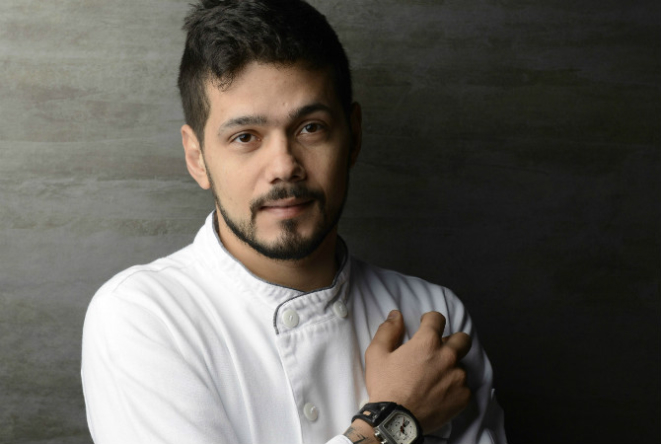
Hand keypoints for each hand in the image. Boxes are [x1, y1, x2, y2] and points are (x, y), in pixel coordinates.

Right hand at [364, 310, 471, 433]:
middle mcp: (447, 357)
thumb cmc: (385, 386)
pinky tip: (438, 393)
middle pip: (462, 339)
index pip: (438, 318)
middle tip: (438, 350)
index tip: (426, 325)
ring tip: (434, 378)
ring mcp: (458, 377)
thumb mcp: (376, 354)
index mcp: (427, 343)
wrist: (395, 420)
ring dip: (451, 367)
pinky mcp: (463, 396)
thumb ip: (388, 330)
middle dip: (452, 340)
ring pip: (461, 364)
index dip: (430, 320)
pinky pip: (463, 386)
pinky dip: (453, 387)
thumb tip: (396, 315)